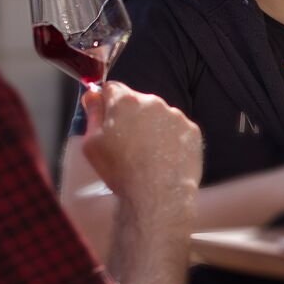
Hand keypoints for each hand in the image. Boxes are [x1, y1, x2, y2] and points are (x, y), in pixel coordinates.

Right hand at [79, 84, 201, 215]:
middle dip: (130, 116)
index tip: (107, 118)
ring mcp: (175, 115)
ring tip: (147, 154)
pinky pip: (176, 128)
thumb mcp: (91, 143)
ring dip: (151, 126)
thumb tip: (92, 95)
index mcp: (125, 101)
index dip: (107, 103)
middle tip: (126, 143)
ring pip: (158, 115)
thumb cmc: (121, 171)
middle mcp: (152, 101)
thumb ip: (92, 114)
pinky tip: (163, 157)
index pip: (112, 88)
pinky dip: (170, 138)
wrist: (157, 195)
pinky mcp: (192, 130)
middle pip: (137, 101)